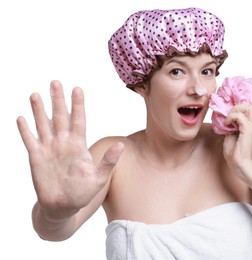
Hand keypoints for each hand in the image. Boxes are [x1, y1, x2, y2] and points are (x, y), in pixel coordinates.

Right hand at [17, 80, 122, 218]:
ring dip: (39, 110)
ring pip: (43, 125)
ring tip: (36, 94)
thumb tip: (121, 145)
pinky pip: (30, 141)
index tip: (77, 89)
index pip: (78, 120)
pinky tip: (21, 118)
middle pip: (59, 117)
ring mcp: (49, 149)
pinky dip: (25, 130)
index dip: (77, 105)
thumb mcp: (98, 178)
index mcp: (78, 145)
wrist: (64, 206)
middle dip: (58, 100)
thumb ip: (108, 161)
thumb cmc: (82, 192)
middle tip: (55, 82)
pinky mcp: (36, 158)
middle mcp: (63, 143)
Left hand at [222, 99, 251, 178]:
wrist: (239, 163)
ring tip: (228, 117)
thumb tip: (224, 115)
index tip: (238, 100)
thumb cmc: (235, 150)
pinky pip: (239, 117)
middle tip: (230, 110)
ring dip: (235, 109)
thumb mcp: (232, 133)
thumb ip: (232, 123)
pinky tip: (226, 123)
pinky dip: (231, 117)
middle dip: (240, 102)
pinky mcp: (247, 131)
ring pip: (248, 107)